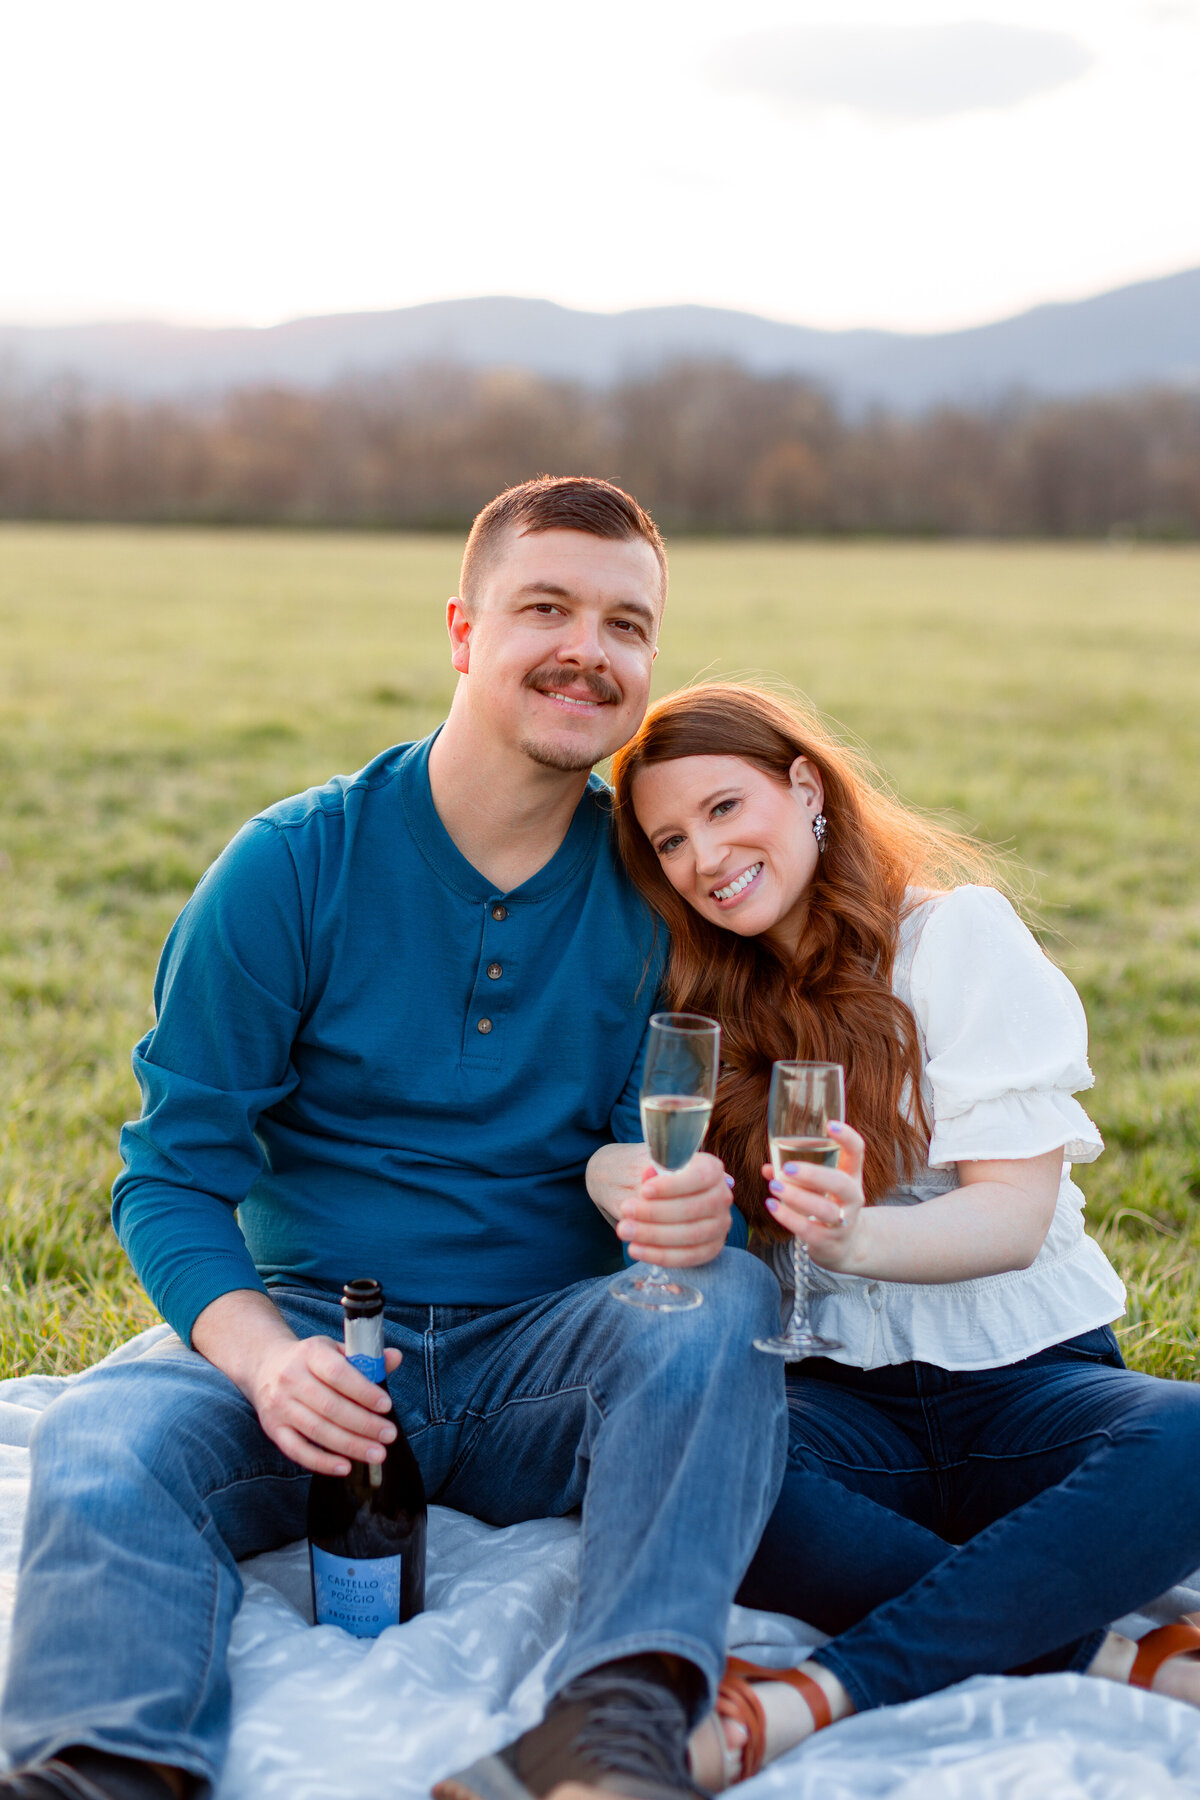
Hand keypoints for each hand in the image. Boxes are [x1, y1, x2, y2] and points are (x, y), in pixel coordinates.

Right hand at [244, 1334, 403, 1476]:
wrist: (265, 1365)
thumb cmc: (310, 1360)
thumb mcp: (335, 1350)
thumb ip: (365, 1357)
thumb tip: (395, 1358)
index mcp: (310, 1353)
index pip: (338, 1373)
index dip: (363, 1391)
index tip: (386, 1406)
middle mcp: (291, 1378)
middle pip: (330, 1406)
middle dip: (364, 1424)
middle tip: (389, 1435)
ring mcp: (279, 1405)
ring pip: (317, 1430)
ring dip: (350, 1445)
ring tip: (377, 1453)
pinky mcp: (273, 1428)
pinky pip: (297, 1450)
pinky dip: (321, 1462)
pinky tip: (345, 1467)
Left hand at [617, 1150, 733, 1266]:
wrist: (663, 1195)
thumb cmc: (659, 1178)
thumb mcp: (656, 1167)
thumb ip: (654, 1171)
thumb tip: (649, 1176)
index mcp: (711, 1169)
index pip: (698, 1177)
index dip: (672, 1186)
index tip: (644, 1191)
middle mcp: (722, 1196)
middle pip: (692, 1208)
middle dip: (654, 1213)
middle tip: (625, 1210)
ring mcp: (720, 1225)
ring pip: (690, 1235)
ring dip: (653, 1235)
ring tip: (624, 1230)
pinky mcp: (711, 1248)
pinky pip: (687, 1257)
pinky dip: (659, 1255)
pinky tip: (636, 1249)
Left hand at [762, 1121, 865, 1272]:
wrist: (847, 1245)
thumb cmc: (828, 1204)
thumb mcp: (820, 1187)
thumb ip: (796, 1175)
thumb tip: (767, 1168)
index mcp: (851, 1176)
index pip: (857, 1152)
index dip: (847, 1138)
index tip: (830, 1125)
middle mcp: (852, 1198)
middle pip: (841, 1184)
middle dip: (814, 1175)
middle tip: (787, 1168)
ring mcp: (844, 1222)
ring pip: (824, 1210)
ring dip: (797, 1197)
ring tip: (774, 1186)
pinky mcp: (830, 1242)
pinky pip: (809, 1231)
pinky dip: (788, 1218)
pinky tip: (772, 1206)